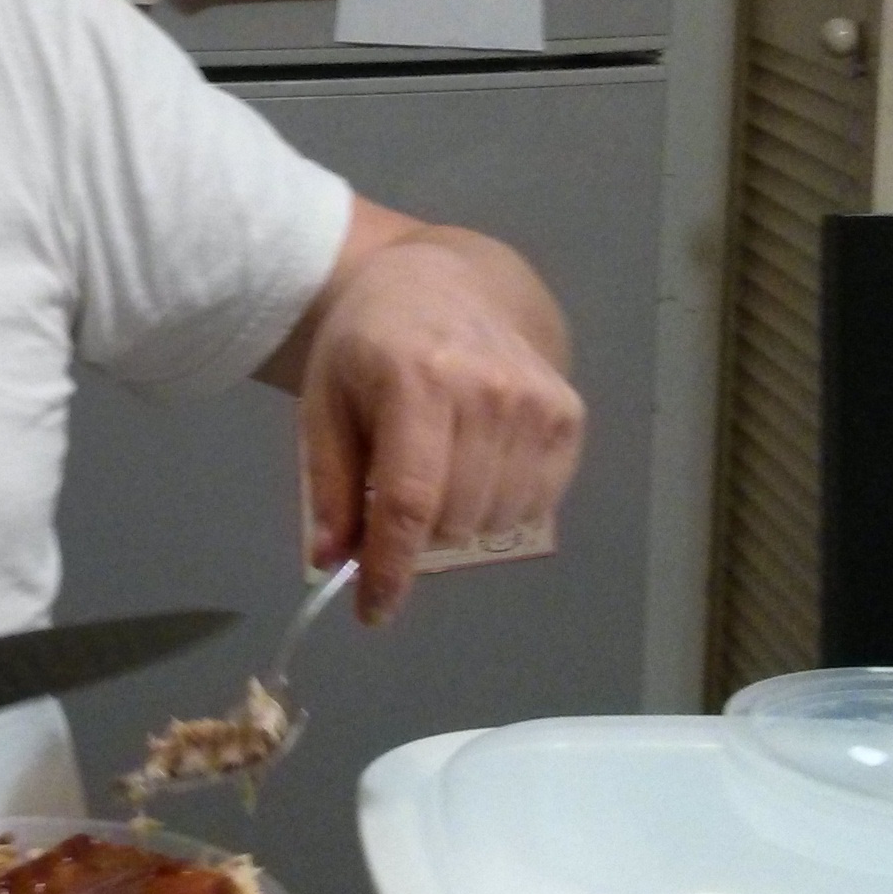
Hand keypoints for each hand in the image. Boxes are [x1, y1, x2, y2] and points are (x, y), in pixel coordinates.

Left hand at [286, 213, 583, 623]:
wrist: (447, 281)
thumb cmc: (369, 345)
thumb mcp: (324, 402)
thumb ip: (328, 483)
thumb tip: (332, 561)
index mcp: (415, 378)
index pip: (409, 500)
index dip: (391, 569)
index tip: (374, 611)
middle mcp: (488, 389)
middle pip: (453, 520)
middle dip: (414, 537)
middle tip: (393, 501)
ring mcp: (537, 402)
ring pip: (495, 521)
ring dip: (457, 524)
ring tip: (435, 474)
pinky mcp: (569, 415)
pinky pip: (536, 504)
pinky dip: (498, 509)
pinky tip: (476, 470)